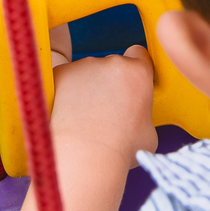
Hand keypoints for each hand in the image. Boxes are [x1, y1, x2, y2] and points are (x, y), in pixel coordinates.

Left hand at [50, 46, 156, 168]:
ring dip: (86, 87)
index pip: (139, 54)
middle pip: (112, 65)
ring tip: (84, 117)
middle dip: (109, 82)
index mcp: (138, 73)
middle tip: (105, 110)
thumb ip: (142, 113)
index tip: (129, 81)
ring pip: (87, 73)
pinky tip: (68, 114)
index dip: (135, 67)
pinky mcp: (60, 72)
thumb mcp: (149, 132)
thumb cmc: (119, 150)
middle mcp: (112, 62)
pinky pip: (65, 79)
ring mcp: (84, 65)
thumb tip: (136, 117)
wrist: (85, 156)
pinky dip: (65, 92)